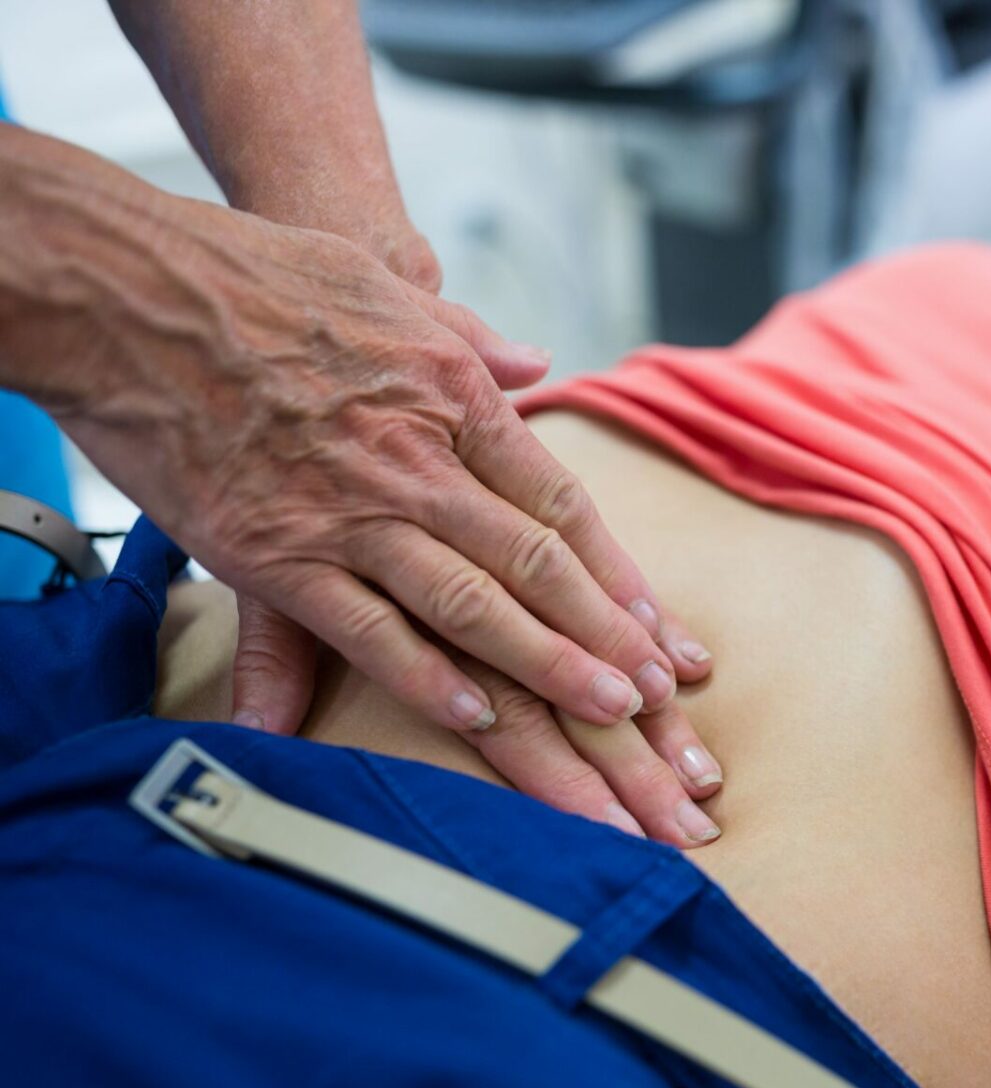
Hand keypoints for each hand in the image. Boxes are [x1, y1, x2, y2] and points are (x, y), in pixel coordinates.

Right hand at [45, 195, 722, 838]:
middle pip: (536, 565)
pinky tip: (477, 716)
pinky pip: (365, 628)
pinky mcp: (279, 553)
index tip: (658, 631)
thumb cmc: (274, 282)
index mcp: (457, 400)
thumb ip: (472, 342)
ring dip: (547, 665)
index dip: (615, 575)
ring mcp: (353, 512)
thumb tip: (535, 364)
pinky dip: (424, 675)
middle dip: (606, 639)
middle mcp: (421, 462)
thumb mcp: (394, 295)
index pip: (560, 504)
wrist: (148, 289)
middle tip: (658, 701)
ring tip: (608, 718)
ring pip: (472, 603)